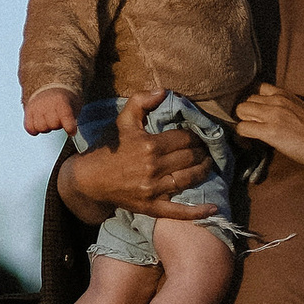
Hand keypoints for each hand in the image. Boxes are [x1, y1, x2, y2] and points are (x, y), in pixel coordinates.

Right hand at [23, 88, 77, 139]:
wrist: (50, 86)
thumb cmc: (64, 100)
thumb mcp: (74, 105)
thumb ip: (72, 119)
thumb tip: (71, 132)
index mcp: (61, 101)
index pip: (66, 118)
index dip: (70, 128)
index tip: (72, 131)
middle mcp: (47, 103)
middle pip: (53, 125)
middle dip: (58, 125)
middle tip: (59, 119)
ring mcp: (36, 107)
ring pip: (40, 128)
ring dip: (46, 127)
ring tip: (49, 120)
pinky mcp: (28, 111)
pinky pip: (29, 128)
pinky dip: (35, 129)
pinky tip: (40, 123)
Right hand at [55, 90, 197, 222]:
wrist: (90, 179)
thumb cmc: (109, 148)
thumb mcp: (122, 120)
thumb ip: (141, 101)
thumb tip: (163, 91)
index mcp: (149, 145)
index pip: (184, 138)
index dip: (196, 135)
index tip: (200, 134)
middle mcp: (153, 167)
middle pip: (190, 157)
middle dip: (202, 151)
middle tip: (207, 148)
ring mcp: (153, 189)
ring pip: (189, 179)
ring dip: (204, 171)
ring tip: (208, 164)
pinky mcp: (151, 206)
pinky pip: (178, 211)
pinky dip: (197, 212)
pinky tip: (213, 208)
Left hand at [233, 83, 303, 174]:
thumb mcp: (301, 111)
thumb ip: (285, 109)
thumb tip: (270, 118)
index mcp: (285, 94)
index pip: (257, 90)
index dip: (254, 105)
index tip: (257, 116)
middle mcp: (277, 100)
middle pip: (245, 100)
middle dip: (246, 115)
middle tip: (253, 128)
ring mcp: (273, 114)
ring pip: (241, 111)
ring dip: (244, 123)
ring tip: (252, 135)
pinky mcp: (271, 131)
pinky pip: (243, 128)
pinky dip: (242, 136)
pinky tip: (251, 144)